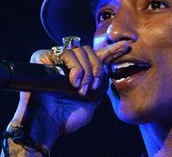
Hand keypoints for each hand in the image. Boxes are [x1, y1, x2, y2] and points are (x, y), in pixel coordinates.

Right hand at [7, 41, 128, 149]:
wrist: (48, 125)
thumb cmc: (68, 117)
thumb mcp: (93, 101)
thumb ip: (100, 83)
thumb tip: (105, 67)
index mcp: (82, 73)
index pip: (98, 56)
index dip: (113, 50)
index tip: (127, 45)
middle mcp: (69, 65)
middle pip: (89, 51)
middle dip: (96, 68)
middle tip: (93, 86)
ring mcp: (56, 60)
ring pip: (79, 51)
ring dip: (85, 71)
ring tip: (81, 89)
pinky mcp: (43, 58)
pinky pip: (65, 54)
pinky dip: (74, 68)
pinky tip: (74, 82)